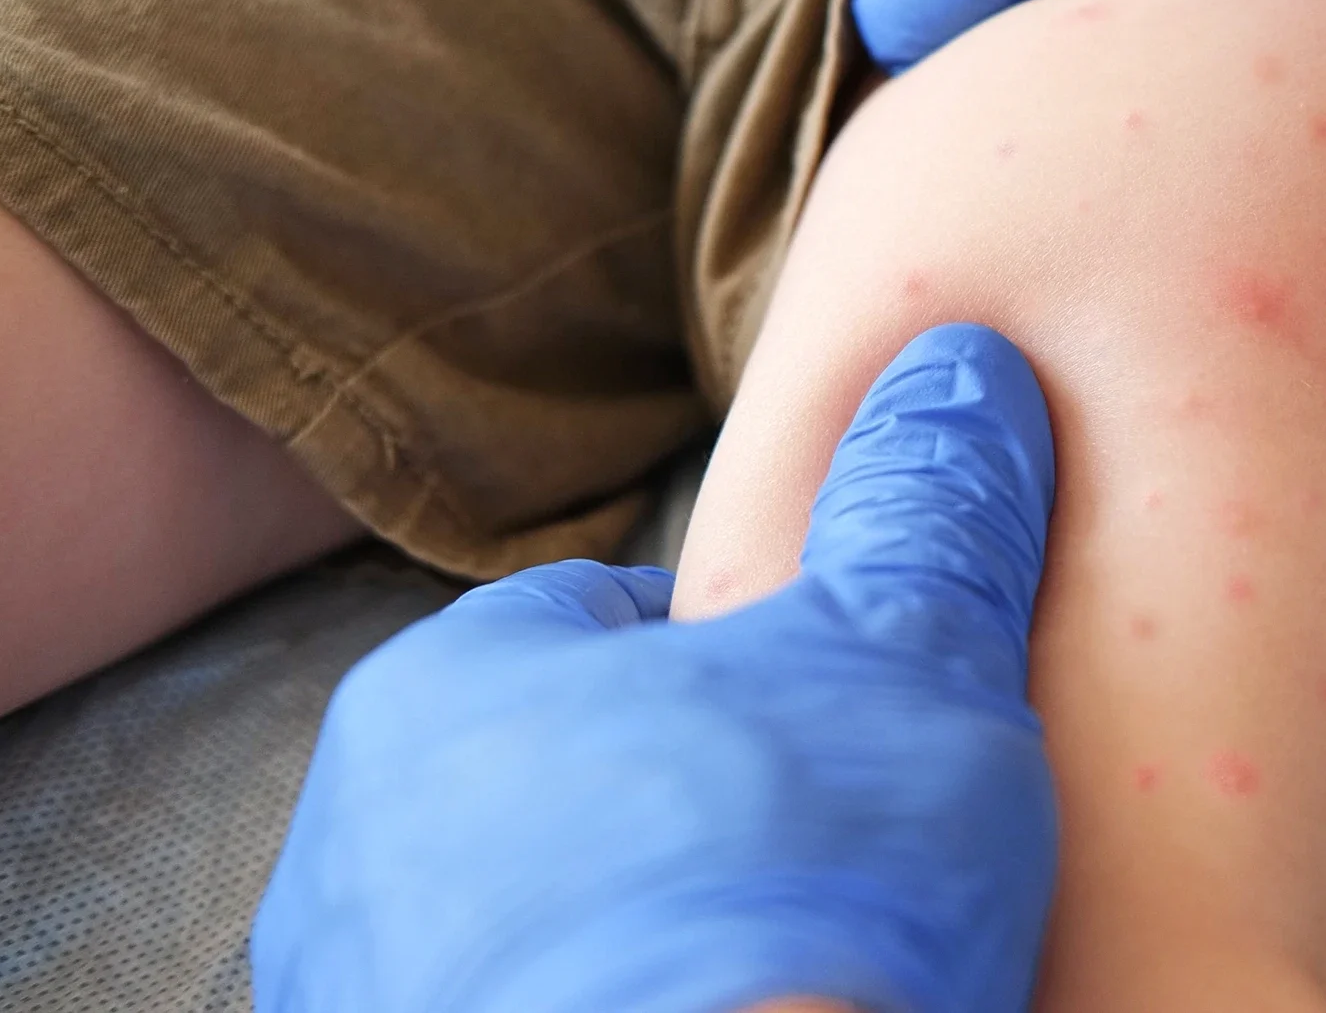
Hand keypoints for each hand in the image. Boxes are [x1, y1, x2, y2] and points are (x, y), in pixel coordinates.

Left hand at [252, 324, 1060, 1012]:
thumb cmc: (798, 892)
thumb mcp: (912, 658)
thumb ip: (932, 509)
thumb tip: (966, 376)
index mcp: (449, 692)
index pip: (603, 621)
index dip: (744, 662)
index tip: (834, 720)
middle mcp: (359, 853)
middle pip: (563, 779)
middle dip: (685, 799)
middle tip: (824, 844)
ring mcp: (371, 1007)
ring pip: (532, 926)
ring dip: (640, 931)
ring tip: (779, 965)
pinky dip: (618, 1012)